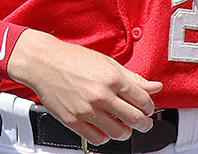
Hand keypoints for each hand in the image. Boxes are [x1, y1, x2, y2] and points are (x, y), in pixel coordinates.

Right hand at [6, 30, 161, 145]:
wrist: (42, 62)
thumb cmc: (72, 59)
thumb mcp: (106, 62)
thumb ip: (132, 77)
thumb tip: (154, 87)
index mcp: (111, 78)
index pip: (143, 100)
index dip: (149, 106)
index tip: (146, 107)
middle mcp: (100, 95)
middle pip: (135, 119)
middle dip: (144, 123)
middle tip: (142, 121)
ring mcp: (87, 110)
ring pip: (119, 133)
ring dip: (125, 131)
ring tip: (122, 124)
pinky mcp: (73, 121)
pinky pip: (98, 139)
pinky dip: (105, 136)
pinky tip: (104, 127)